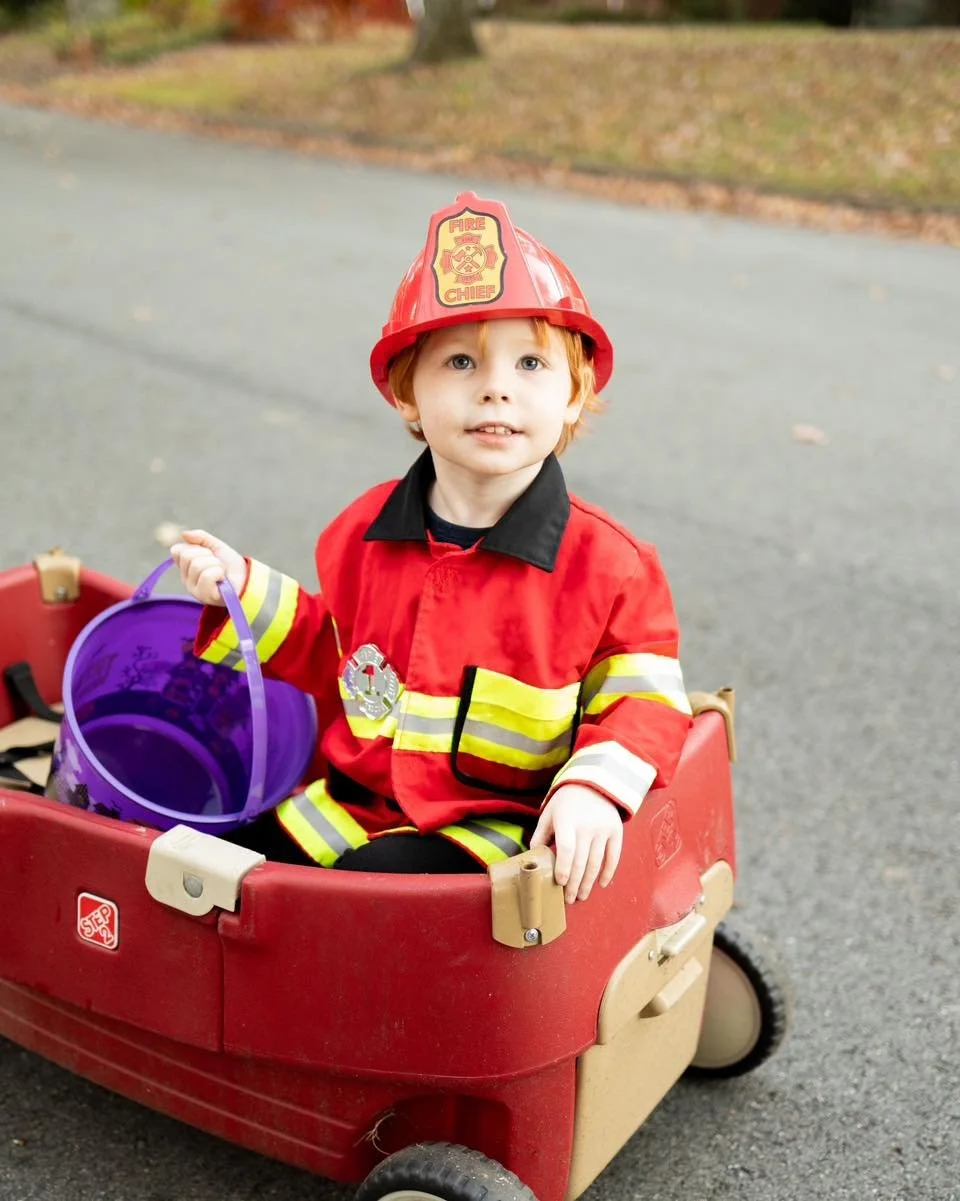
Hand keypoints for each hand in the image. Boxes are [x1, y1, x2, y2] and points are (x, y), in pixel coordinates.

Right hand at [170, 529, 246, 606]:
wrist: (246, 577)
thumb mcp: (215, 546)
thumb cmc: (230, 564)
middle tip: (217, 563)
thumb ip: (200, 538)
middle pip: (187, 556)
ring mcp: (193, 589)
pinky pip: (207, 576)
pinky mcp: (204, 596)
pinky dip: (218, 572)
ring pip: (197, 565)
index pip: (177, 550)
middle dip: (207, 554)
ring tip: (221, 571)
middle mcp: (186, 579)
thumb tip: (183, 534)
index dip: (195, 547)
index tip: (208, 553)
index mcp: (186, 567)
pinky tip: (222, 579)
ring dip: (215, 564)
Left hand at [529, 784, 623, 904]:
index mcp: (567, 821)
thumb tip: (531, 859)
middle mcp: (587, 826)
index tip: (560, 884)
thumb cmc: (566, 802)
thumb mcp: (549, 814)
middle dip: (574, 884)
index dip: (564, 869)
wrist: (593, 783)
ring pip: (596, 862)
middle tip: (569, 900)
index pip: (566, 849)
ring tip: (582, 896)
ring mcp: (603, 829)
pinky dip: (608, 872)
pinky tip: (601, 884)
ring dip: (589, 883)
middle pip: (581, 861)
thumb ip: (540, 836)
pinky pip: (613, 856)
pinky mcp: (616, 831)